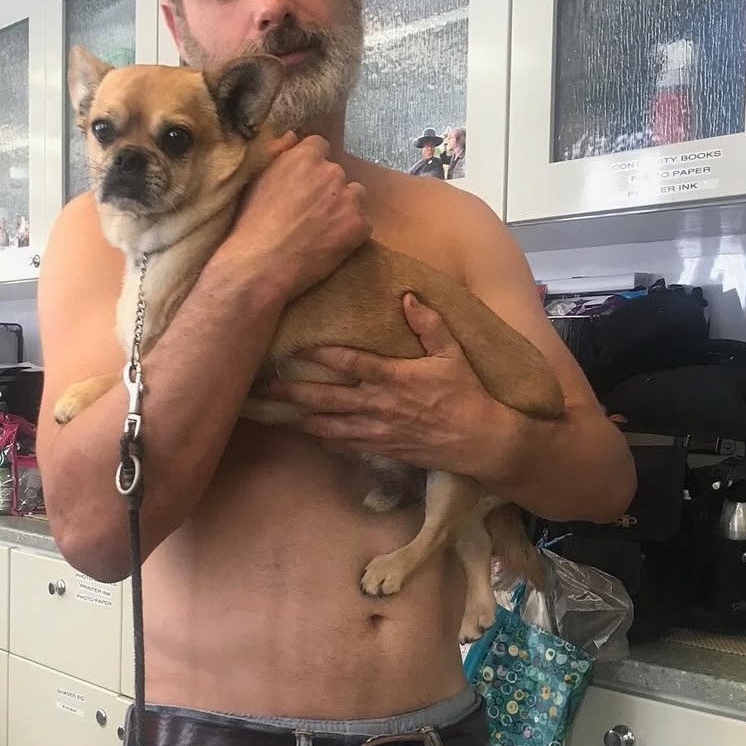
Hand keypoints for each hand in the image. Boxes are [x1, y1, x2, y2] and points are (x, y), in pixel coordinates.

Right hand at [217, 134, 370, 301]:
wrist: (261, 265)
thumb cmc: (251, 223)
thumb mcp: (256, 178)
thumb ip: (278, 151)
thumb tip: (294, 136)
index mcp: (305, 156)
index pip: (319, 147)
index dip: (310, 167)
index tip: (301, 185)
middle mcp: (331, 172)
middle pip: (336, 173)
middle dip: (326, 189)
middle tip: (308, 212)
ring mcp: (348, 199)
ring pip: (355, 195)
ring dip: (343, 207)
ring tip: (323, 228)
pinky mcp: (358, 226)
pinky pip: (363, 223)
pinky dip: (351, 232)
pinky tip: (331, 243)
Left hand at [263, 293, 523, 475]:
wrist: (480, 440)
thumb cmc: (467, 393)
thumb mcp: (452, 353)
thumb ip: (429, 324)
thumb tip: (408, 297)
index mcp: (394, 377)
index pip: (350, 363)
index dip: (321, 354)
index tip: (295, 347)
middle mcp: (380, 404)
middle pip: (328, 397)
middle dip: (295, 391)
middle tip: (266, 387)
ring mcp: (378, 430)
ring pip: (331, 424)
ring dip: (302, 418)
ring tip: (277, 412)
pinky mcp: (383, 449)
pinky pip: (347, 445)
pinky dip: (327, 439)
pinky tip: (311, 434)